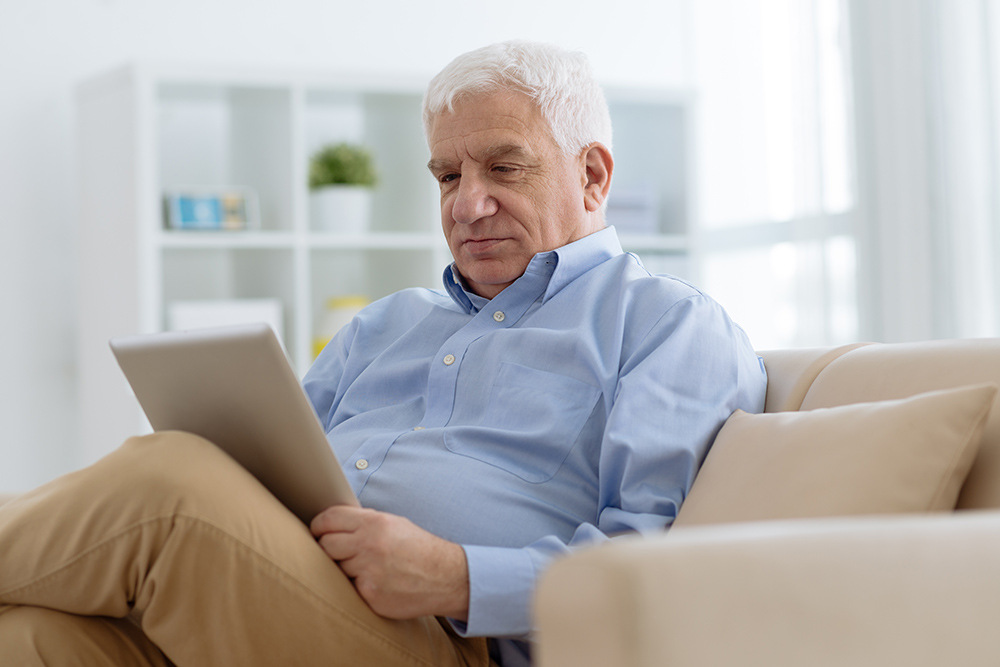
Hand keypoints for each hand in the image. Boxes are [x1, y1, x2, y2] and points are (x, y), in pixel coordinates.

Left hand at [310, 505, 469, 620]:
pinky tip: (375, 583)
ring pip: (336, 569)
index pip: (328, 519)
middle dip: (327, 549)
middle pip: (325, 545)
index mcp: (374, 523)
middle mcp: (369, 545)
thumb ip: (363, 522)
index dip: (318, 526)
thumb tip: (331, 522)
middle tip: (337, 553)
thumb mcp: (393, 523)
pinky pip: (349, 589)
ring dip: (344, 570)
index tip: (317, 532)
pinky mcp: (370, 595)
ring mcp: (369, 572)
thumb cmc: (417, 548)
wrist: (445, 576)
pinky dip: (357, 587)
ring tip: (365, 569)